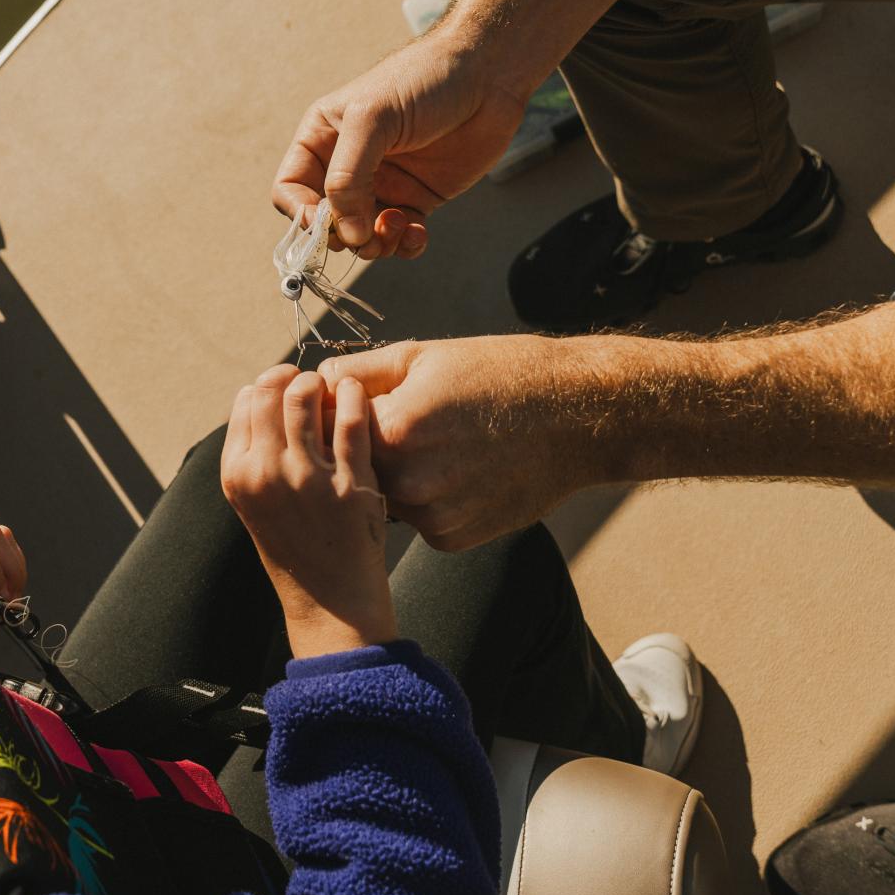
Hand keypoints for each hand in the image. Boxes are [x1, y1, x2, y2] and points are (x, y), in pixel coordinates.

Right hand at [221, 365, 396, 659]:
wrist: (330, 602)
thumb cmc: (295, 547)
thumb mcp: (254, 504)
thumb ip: (252, 455)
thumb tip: (260, 396)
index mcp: (237, 476)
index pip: (245, 401)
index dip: (266, 385)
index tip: (283, 386)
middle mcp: (266, 474)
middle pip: (271, 391)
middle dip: (291, 377)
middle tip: (309, 383)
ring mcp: (308, 479)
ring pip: (305, 397)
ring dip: (319, 382)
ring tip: (331, 388)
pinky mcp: (350, 485)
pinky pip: (350, 420)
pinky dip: (352, 396)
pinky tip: (355, 393)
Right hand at [272, 35, 530, 258]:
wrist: (488, 76)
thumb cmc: (424, 81)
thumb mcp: (373, 119)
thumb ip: (348, 175)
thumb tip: (345, 232)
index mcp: (323, 138)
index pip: (290, 189)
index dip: (301, 215)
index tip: (325, 225)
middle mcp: (347, 164)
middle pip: (325, 222)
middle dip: (343, 236)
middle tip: (367, 233)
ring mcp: (383, 184)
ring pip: (361, 237)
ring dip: (376, 244)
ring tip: (399, 224)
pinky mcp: (417, 198)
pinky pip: (399, 238)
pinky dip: (405, 245)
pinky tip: (419, 232)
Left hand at [317, 337, 603, 550]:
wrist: (576, 416)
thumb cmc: (502, 375)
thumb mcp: (424, 356)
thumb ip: (360, 372)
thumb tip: (318, 381)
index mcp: (394, 429)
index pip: (331, 428)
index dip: (336, 413)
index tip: (350, 403)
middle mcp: (408, 481)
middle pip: (356, 467)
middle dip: (368, 447)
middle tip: (407, 422)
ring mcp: (432, 515)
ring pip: (386, 496)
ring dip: (398, 475)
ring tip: (441, 444)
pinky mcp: (453, 538)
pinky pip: (419, 519)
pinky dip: (429, 500)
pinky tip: (462, 471)